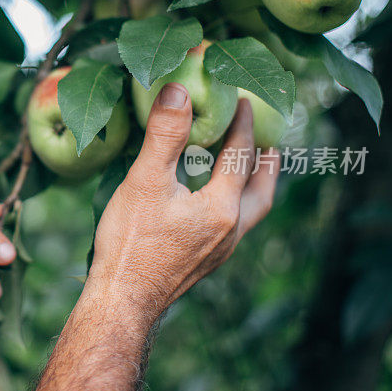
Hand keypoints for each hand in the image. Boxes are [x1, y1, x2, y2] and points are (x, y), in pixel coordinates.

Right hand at [90, 83, 279, 318]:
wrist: (122, 301)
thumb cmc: (130, 242)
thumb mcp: (145, 181)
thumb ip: (165, 134)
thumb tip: (179, 89)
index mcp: (223, 208)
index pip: (240, 156)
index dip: (243, 124)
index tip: (245, 100)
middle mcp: (230, 231)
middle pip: (262, 192)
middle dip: (267, 163)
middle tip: (269, 141)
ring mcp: (218, 251)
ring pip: (248, 212)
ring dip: (251, 186)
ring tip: (244, 169)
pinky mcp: (202, 263)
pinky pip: (230, 226)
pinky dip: (231, 205)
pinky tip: (209, 203)